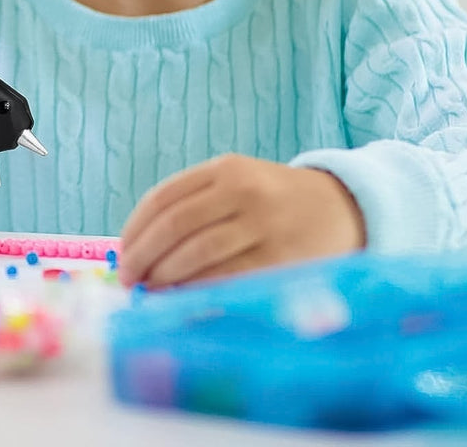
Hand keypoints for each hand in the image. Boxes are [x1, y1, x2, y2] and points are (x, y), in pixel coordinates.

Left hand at [118, 154, 365, 288]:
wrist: (344, 208)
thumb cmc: (275, 201)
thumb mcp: (239, 183)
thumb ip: (195, 205)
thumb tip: (140, 248)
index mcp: (227, 169)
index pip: (163, 198)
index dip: (135, 229)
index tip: (122, 254)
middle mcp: (244, 191)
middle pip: (174, 226)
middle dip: (144, 257)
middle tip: (130, 280)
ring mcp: (264, 226)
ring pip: (196, 254)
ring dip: (165, 277)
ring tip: (151, 291)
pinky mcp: (282, 260)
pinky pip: (227, 278)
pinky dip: (197, 291)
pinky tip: (182, 298)